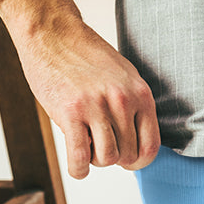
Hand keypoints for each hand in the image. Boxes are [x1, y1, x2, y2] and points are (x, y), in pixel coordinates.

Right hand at [0, 0, 159, 178]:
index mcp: (139, 93)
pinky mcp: (70, 113)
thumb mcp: (123, 76)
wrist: (53, 34)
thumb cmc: (85, 56)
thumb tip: (138, 142)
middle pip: (127, 156)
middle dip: (112, 158)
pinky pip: (79, 158)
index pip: (151, 146)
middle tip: (98, 144)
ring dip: (94, 160)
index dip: (138, 161)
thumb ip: (133, 105)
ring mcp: (96, 107)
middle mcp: (122, 101)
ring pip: (106, 159)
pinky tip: (76, 165)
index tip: (125, 159)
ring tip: (85, 144)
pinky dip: (78, 169)